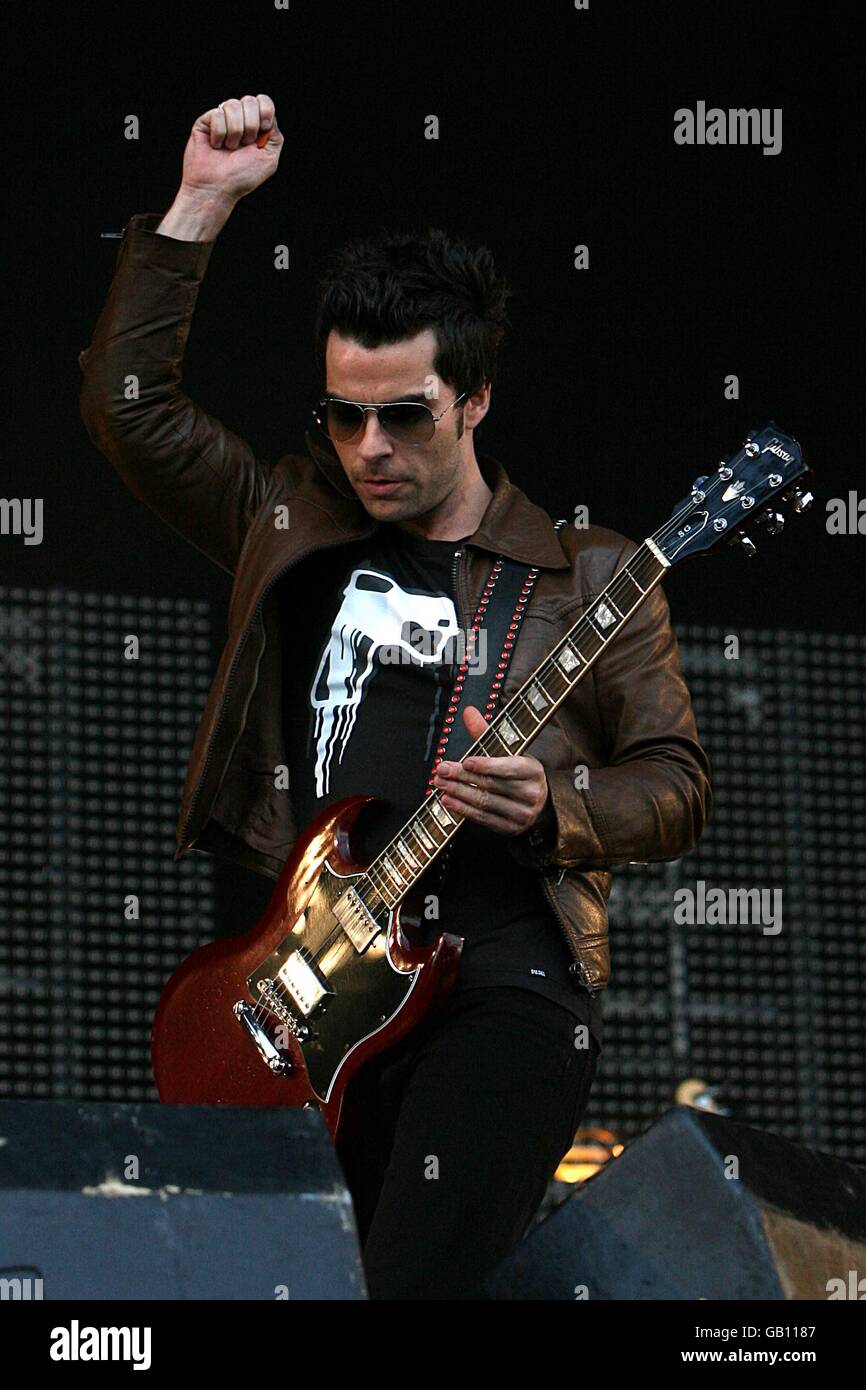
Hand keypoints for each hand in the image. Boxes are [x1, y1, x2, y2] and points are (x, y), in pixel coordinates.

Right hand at [179, 93, 283, 204]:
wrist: (217, 188)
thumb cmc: (242, 177)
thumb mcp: (269, 159)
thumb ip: (274, 136)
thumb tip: (267, 114)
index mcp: (257, 126)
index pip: (264, 101)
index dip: (265, 111)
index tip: (263, 129)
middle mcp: (240, 120)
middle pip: (250, 101)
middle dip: (250, 126)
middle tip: (244, 145)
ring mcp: (223, 119)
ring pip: (232, 105)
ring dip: (235, 133)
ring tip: (229, 148)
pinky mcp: (206, 120)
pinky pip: (218, 114)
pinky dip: (220, 134)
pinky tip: (216, 146)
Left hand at [431, 705, 549, 835]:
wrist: (536, 803)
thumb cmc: (516, 772)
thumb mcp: (507, 751)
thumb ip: (485, 732)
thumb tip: (468, 711)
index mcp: (533, 770)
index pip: (508, 768)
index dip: (486, 765)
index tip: (465, 761)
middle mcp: (531, 793)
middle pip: (491, 785)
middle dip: (462, 777)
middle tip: (441, 771)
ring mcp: (522, 814)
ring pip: (485, 802)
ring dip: (458, 793)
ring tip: (440, 785)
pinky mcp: (511, 829)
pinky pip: (483, 818)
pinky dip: (463, 810)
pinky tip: (448, 800)